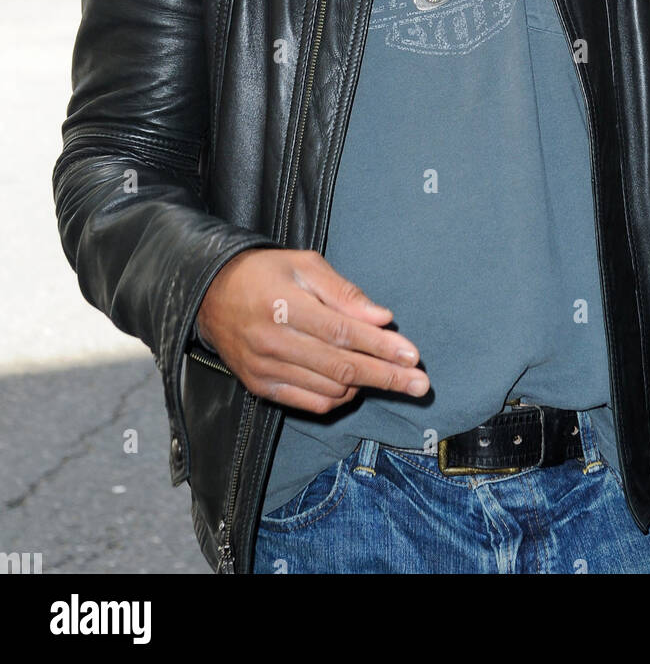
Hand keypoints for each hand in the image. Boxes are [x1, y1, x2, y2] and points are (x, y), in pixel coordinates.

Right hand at [195, 248, 429, 413]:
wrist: (211, 294)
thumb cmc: (266, 273)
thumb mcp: (305, 265)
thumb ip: (344, 292)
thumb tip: (382, 318)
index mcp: (286, 306)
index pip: (344, 334)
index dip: (382, 348)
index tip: (413, 356)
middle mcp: (274, 342)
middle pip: (342, 367)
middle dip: (387, 378)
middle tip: (421, 385)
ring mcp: (266, 369)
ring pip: (330, 389)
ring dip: (364, 384)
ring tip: (384, 371)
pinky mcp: (261, 387)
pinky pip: (310, 402)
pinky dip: (338, 397)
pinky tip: (353, 383)